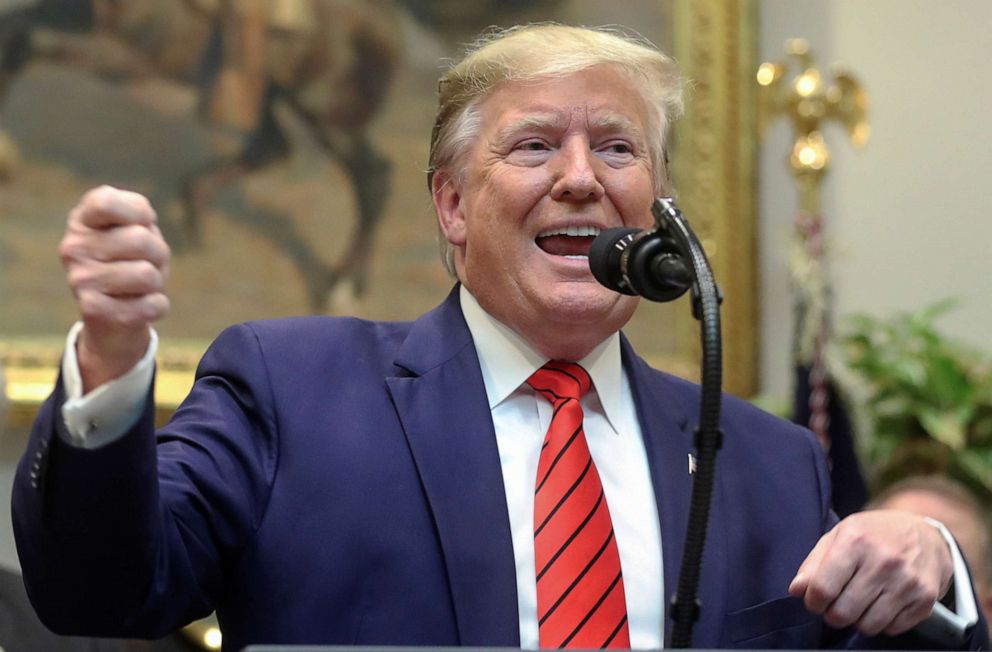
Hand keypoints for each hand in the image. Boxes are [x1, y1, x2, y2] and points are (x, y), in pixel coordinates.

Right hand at [59, 185, 170, 390]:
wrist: (115, 314)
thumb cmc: (133, 259)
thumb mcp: (138, 227)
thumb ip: (139, 213)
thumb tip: (140, 230)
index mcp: (83, 219)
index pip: (105, 202)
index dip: (138, 213)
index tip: (141, 225)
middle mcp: (73, 247)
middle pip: (140, 239)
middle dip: (158, 254)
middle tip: (146, 263)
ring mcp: (79, 279)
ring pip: (146, 274)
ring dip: (157, 282)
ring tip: (139, 286)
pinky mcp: (92, 310)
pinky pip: (151, 305)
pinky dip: (158, 306)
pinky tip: (139, 305)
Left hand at [789, 510, 952, 636]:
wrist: (927, 535)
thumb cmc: (874, 534)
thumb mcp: (840, 535)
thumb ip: (814, 563)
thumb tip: (797, 590)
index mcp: (856, 541)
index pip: (823, 588)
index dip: (813, 601)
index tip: (815, 601)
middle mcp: (884, 562)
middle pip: (843, 612)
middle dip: (832, 614)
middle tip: (835, 605)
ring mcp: (907, 582)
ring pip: (868, 626)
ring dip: (857, 621)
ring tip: (858, 604)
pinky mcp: (925, 599)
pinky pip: (892, 629)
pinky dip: (882, 623)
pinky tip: (881, 604)